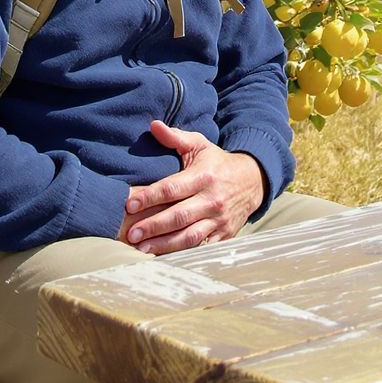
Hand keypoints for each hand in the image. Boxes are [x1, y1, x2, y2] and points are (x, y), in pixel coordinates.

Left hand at [118, 120, 265, 254]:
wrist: (252, 180)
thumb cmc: (216, 162)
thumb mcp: (199, 145)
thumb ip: (175, 137)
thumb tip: (153, 125)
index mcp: (203, 176)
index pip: (172, 188)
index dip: (150, 197)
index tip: (129, 204)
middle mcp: (212, 199)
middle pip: (179, 216)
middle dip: (153, 226)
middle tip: (131, 234)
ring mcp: (219, 220)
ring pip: (190, 236)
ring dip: (165, 244)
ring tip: (141, 249)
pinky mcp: (224, 235)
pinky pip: (202, 247)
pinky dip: (183, 254)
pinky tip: (163, 257)